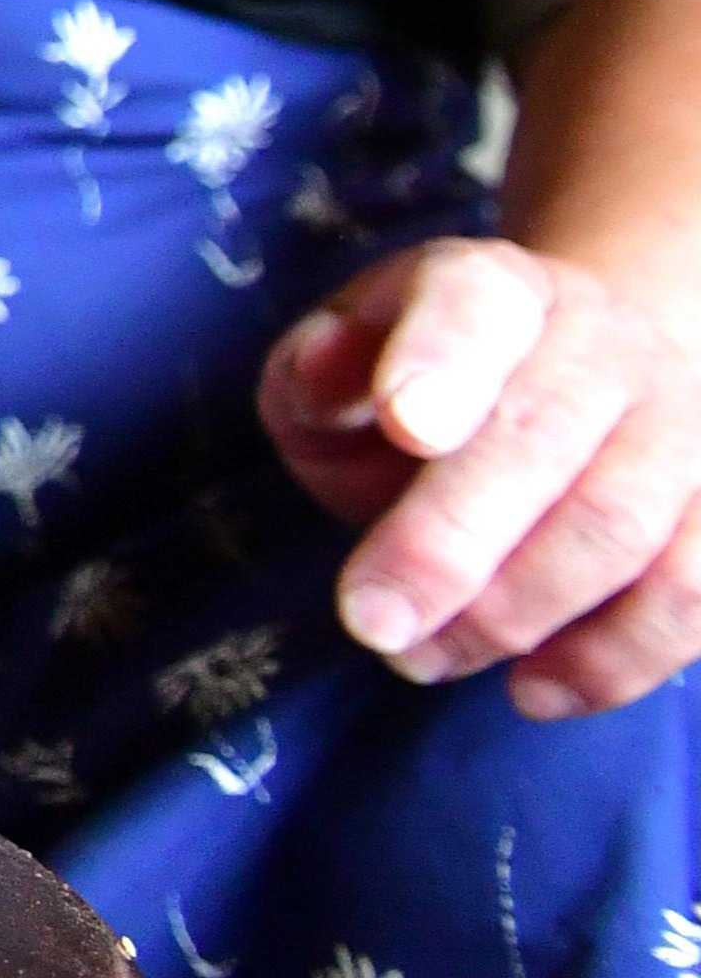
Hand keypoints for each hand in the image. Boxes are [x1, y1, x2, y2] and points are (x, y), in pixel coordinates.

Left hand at [260, 235, 700, 718]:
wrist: (578, 377)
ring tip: (422, 658)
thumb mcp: (344, 364)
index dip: (443, 360)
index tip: (404, 422)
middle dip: (450, 541)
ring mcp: (683, 426)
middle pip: (544, 435)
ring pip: (624, 525)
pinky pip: (693, 595)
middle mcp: (601, 343)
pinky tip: (531, 690)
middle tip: (371, 621)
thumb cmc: (426, 387)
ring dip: (518, 612)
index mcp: (494, 288)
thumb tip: (319, 380)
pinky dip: (613, 660)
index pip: (477, 301)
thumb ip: (315, 374)